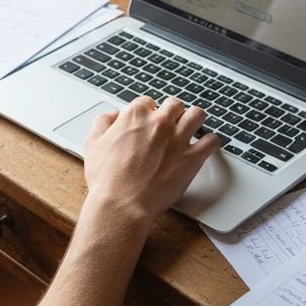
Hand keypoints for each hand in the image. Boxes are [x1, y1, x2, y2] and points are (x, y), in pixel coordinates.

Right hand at [81, 96, 220, 229]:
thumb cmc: (106, 179)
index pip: (148, 101)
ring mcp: (178, 138)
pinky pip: (212, 141)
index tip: (149, 120)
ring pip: (197, 115)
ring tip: (194, 126)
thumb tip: (112, 115)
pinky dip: (211, 142)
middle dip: (172, 113)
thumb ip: (103, 123)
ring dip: (195, 119)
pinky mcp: (192, 158)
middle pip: (174, 104)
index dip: (148, 111)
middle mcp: (159, 122)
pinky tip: (207, 145)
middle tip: (171, 124)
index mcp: (135, 115)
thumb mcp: (93, 144)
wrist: (122, 204)